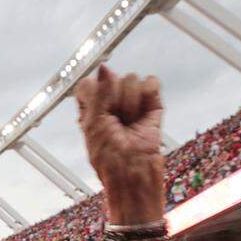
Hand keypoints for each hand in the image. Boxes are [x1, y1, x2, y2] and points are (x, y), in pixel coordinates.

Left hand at [75, 65, 164, 223]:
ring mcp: (132, 102)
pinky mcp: (153, 104)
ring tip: (130, 124)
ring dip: (130, 104)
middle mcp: (110, 102)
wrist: (134, 173)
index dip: (93, 94)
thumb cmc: (109, 157)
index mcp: (90, 108)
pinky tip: (144, 115)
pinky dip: (148, 97)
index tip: (97, 114)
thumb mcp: (94, 124)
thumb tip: (104, 67)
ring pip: (131, 78)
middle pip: (112, 78)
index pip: (87, 83)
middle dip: (113, 101)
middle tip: (116, 123)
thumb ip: (98, 93)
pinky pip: (151, 82)